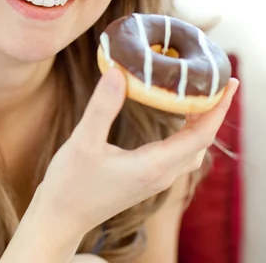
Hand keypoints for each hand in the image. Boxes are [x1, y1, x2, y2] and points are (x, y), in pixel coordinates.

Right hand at [37, 68, 238, 240]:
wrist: (61, 218)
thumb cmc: (70, 184)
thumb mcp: (83, 142)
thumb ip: (101, 108)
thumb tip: (118, 72)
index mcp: (153, 166)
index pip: (201, 135)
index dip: (218, 108)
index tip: (230, 82)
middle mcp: (161, 174)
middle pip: (202, 141)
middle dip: (214, 110)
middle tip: (218, 80)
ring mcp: (154, 179)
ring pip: (191, 149)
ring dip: (201, 122)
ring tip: (200, 93)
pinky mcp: (145, 178)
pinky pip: (178, 153)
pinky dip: (187, 131)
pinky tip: (175, 115)